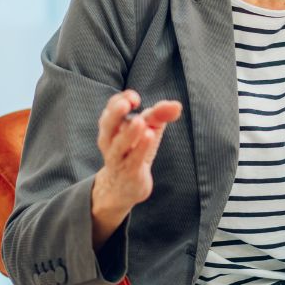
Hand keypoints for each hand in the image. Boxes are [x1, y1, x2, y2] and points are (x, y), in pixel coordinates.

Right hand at [91, 89, 182, 247]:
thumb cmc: (135, 151)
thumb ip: (160, 114)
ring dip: (129, 133)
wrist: (123, 187)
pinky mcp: (129, 172)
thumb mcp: (149, 129)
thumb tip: (176, 105)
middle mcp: (110, 141)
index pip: (111, 108)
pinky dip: (140, 149)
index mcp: (112, 126)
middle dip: (115, 112)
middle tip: (126, 103)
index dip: (121, 100)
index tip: (134, 98)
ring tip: (140, 121)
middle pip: (107, 124)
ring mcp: (118, 158)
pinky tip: (149, 137)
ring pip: (118, 145)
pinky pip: (133, 160)